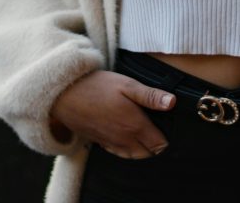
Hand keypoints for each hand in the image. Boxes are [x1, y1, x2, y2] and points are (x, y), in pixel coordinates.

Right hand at [49, 69, 175, 158]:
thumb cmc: (98, 87)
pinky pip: (120, 153)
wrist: (66, 95)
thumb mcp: (127, 85)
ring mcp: (112, 143)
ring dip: (142, 148)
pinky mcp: (101, 143)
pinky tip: (126, 136)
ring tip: (144, 133)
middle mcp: (125, 139)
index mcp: (135, 125)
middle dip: (155, 144)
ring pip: (134, 155)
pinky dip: (127, 150)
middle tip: (156, 127)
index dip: (165, 136)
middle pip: (148, 153)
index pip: (159, 143)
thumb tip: (172, 103)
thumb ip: (150, 96)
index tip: (165, 124)